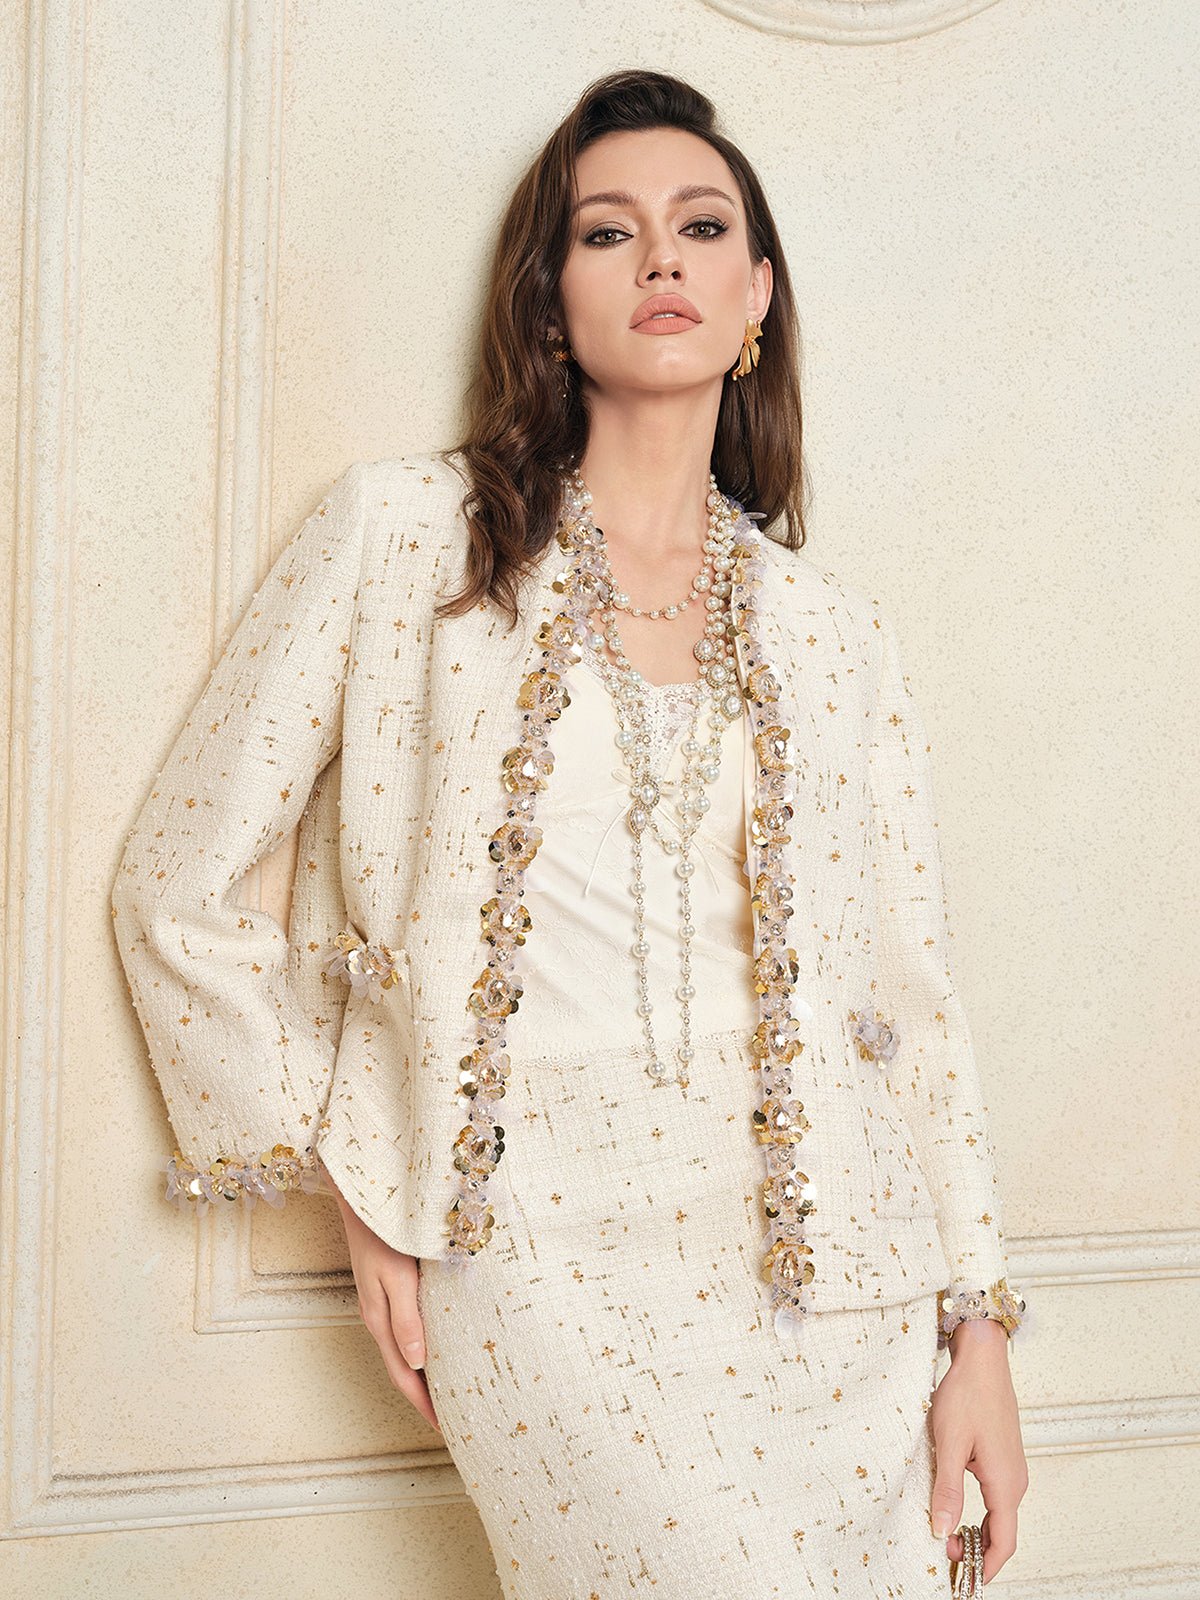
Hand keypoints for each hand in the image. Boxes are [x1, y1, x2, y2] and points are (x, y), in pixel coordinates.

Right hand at [323, 1167, 440, 1432]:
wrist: (363, 1198)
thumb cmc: (383, 1234)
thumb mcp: (397, 1277)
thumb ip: (407, 1319)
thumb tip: (418, 1366)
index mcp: (381, 1321)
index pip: (404, 1376)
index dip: (424, 1405)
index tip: (446, 1429)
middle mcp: (380, 1318)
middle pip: (404, 1370)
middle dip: (425, 1399)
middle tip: (454, 1421)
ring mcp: (382, 1303)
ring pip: (405, 1351)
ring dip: (424, 1376)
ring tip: (449, 1393)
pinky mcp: (390, 1288)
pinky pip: (407, 1330)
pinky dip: (423, 1349)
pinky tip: (438, 1347)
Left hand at [929, 1319, 1027, 1585]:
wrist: (983, 1359)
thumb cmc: (967, 1395)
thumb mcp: (949, 1443)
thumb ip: (947, 1490)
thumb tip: (943, 1531)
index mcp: (1005, 1483)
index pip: (1003, 1542)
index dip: (985, 1567)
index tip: (966, 1583)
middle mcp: (1015, 1480)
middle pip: (1002, 1533)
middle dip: (978, 1554)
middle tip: (948, 1563)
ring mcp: (1011, 1469)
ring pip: (998, 1515)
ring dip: (978, 1533)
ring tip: (948, 1541)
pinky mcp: (1003, 1458)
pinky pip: (995, 1498)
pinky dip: (980, 1514)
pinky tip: (958, 1511)